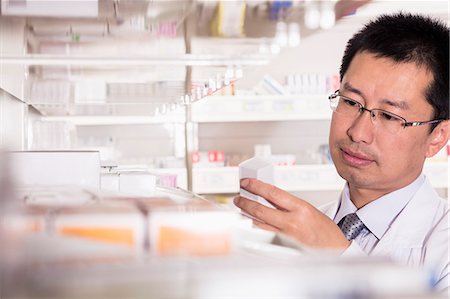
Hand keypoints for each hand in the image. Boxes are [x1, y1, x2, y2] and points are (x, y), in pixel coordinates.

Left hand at [234, 178, 349, 249]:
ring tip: (241, 209)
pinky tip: (250, 223)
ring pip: (258, 224)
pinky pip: (263, 235)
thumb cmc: (325, 231)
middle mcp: (292, 222)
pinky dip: (255, 227)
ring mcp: (286, 236)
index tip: (246, 182)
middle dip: (245, 202)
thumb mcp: (309, 209)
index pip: (272, 193)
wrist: (336, 250)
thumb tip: (267, 197)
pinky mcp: (282, 247)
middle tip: (238, 197)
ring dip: (246, 215)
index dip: (256, 186)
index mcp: (301, 208)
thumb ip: (288, 204)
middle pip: (260, 209)